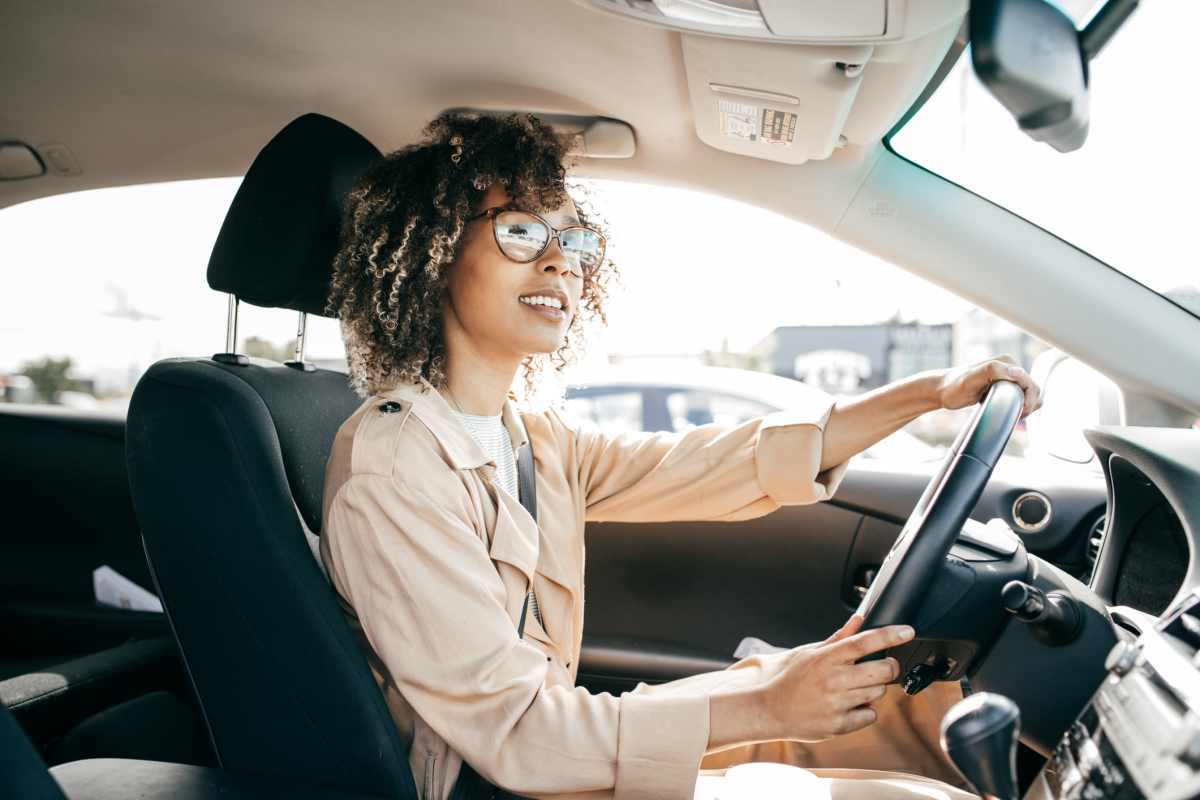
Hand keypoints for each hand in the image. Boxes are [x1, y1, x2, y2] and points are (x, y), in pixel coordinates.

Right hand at [763, 614, 912, 740]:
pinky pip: (870, 715)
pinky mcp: (839, 725)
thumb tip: (858, 620)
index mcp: (826, 658)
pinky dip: (865, 710)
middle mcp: (833, 680)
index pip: (864, 642)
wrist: (770, 710)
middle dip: (889, 667)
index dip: (889, 635)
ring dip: (874, 689)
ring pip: (879, 693)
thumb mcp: (810, 653)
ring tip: (854, 689)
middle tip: (882, 667)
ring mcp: (837, 704)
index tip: (907, 631)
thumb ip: (838, 638)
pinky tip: (849, 705)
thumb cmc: (791, 679)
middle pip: (882, 670)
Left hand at [937, 355, 1042, 417]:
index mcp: (1006, 362)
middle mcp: (1009, 367)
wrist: (942, 391)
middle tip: (1016, 416)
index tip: (1020, 412)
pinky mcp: (1003, 387)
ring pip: (1029, 394)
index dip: (1029, 399)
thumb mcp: (971, 379)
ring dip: (1027, 406)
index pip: (1029, 382)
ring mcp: (1007, 377)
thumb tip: (1017, 371)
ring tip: (1013, 415)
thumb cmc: (954, 386)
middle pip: (1033, 388)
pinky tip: (1010, 413)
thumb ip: (993, 371)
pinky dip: (1021, 406)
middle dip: (1029, 404)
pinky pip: (1021, 397)